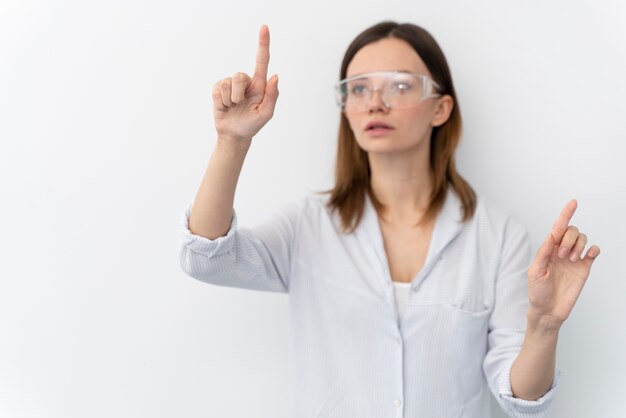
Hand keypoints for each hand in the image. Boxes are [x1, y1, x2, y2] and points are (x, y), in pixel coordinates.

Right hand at [211, 24, 278, 142]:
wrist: (234, 135)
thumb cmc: (251, 124)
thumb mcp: (266, 114)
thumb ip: (272, 96)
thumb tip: (275, 76)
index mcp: (259, 85)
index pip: (262, 60)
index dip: (263, 43)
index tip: (264, 27)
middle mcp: (245, 81)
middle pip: (239, 76)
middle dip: (238, 94)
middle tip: (239, 105)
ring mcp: (231, 84)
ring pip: (227, 83)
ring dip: (229, 100)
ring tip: (233, 107)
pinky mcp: (218, 89)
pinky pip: (217, 90)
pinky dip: (220, 102)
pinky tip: (224, 106)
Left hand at [527, 199, 599, 329]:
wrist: (548, 311)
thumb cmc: (537, 292)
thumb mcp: (535, 271)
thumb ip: (543, 253)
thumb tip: (552, 236)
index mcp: (547, 249)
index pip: (557, 228)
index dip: (565, 214)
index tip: (573, 202)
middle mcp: (561, 251)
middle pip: (571, 231)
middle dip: (569, 239)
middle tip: (563, 256)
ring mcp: (573, 258)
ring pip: (582, 239)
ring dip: (578, 245)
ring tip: (571, 260)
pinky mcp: (584, 268)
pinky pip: (593, 252)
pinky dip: (593, 249)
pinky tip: (589, 254)